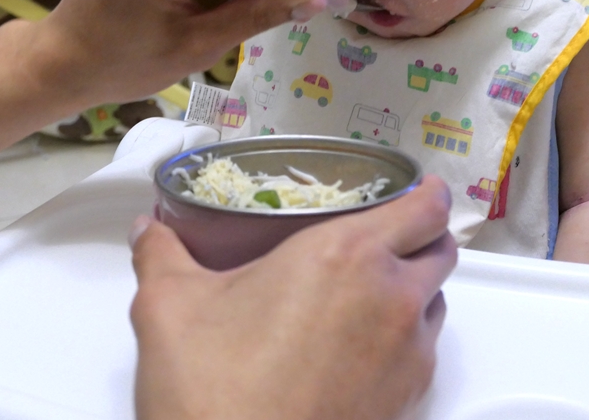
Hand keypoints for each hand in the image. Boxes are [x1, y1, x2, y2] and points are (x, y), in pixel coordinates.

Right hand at [129, 175, 456, 419]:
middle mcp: (391, 298)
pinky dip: (406, 340)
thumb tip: (147, 230)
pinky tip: (360, 349)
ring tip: (368, 295)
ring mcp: (408, 354)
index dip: (426, 193)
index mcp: (345, 255)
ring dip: (414, 290)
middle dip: (423, 237)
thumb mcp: (171, 307)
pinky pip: (424, 352)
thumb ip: (163, 253)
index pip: (423, 208)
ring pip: (435, 303)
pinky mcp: (409, 399)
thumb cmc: (215, 393)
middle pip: (440, 251)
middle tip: (390, 236)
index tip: (417, 188)